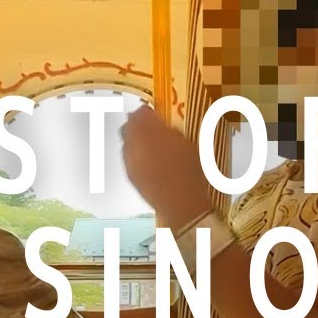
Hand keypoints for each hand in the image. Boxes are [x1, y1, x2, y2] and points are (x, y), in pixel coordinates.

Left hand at [120, 105, 212, 228]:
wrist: (182, 205)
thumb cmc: (191, 171)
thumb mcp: (188, 142)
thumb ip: (171, 128)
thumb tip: (162, 121)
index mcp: (148, 132)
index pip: (140, 113)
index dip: (149, 112)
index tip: (160, 115)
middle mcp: (132, 145)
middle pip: (128, 128)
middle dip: (138, 126)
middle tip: (155, 129)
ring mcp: (129, 163)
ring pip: (127, 144)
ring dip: (137, 141)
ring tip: (156, 148)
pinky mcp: (131, 178)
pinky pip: (130, 160)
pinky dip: (138, 157)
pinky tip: (153, 164)